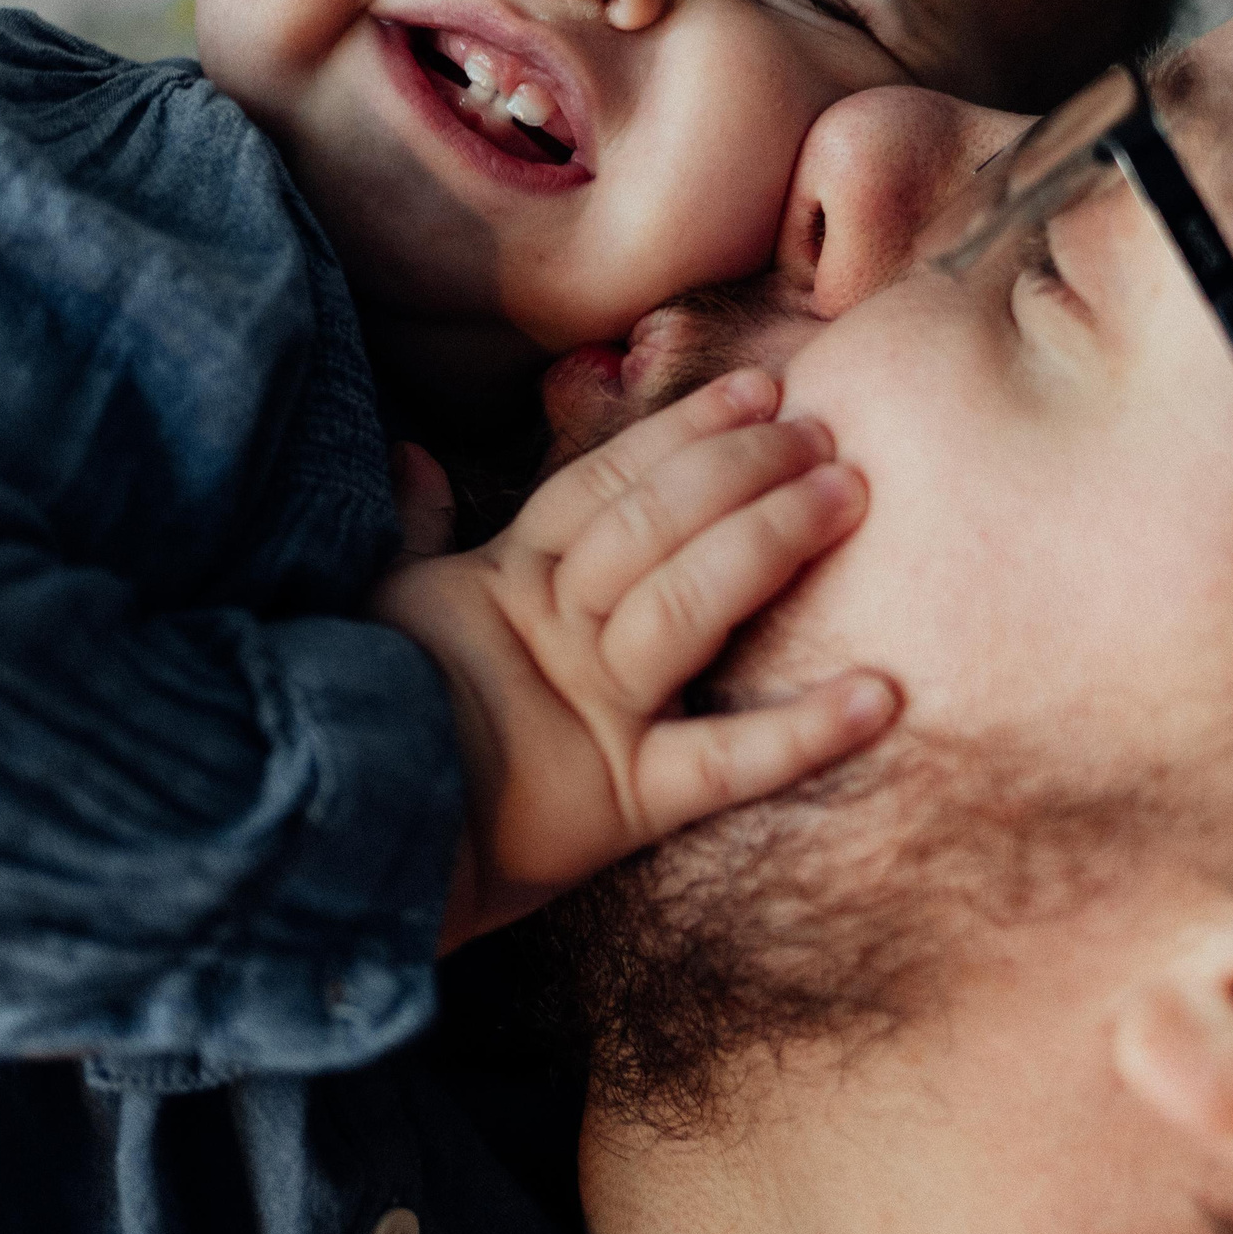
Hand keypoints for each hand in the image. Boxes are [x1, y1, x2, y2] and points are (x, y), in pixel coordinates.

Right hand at [374, 369, 895, 951]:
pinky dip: (802, 732)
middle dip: (741, 470)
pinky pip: (722, 763)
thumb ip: (412, 529)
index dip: (680, 433)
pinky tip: (881, 697)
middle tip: (822, 434)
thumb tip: (415, 455)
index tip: (755, 390)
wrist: (352, 843)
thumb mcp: (383, 610)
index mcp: (502, 583)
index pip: (603, 485)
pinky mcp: (620, 802)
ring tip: (846, 494)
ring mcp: (588, 711)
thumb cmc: (368, 721)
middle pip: (655, 527)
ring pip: (686, 605)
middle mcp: (552, 633)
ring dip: (768, 541)